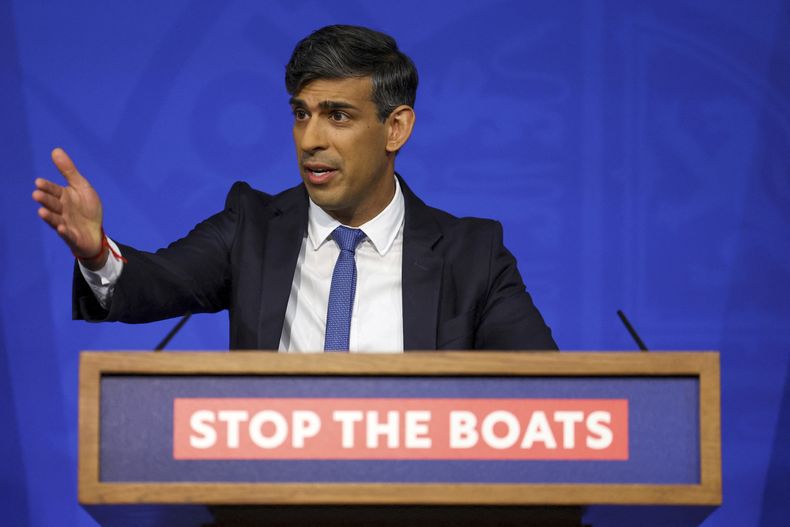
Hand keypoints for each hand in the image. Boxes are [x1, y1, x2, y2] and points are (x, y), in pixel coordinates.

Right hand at [33, 148, 104, 265]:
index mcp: (63, 197)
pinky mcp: (73, 237)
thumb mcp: (81, 186)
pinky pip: (68, 235)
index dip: (47, 187)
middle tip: (36, 194)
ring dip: (49, 216)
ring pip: (56, 220)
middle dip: (45, 200)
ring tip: (41, 211)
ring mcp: (66, 224)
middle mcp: (62, 210)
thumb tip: (55, 150)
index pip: (53, 190)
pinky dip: (65, 232)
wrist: (95, 232)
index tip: (38, 182)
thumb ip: (69, 171)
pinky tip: (62, 228)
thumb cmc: (86, 208)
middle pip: (53, 204)